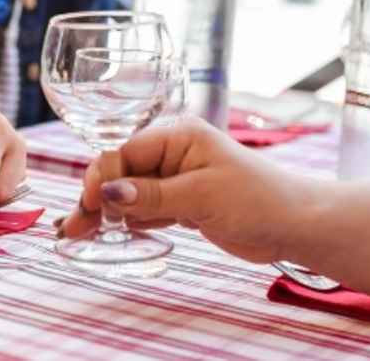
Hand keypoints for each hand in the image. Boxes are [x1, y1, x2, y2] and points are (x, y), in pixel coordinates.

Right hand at [59, 118, 322, 263]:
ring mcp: (176, 177)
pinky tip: (107, 233)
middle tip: (73, 228)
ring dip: (106, 212)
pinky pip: (145, 207)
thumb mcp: (201, 196)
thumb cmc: (257, 199)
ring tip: (78, 233)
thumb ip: (152, 196)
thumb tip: (108, 194)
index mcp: (177, 135)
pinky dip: (128, 220)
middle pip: (121, 172)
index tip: (89, 205)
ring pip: (129, 193)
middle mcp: (172, 152)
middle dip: (96, 198)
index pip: (124, 153)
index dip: (102, 178)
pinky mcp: (182, 201)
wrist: (296, 224)